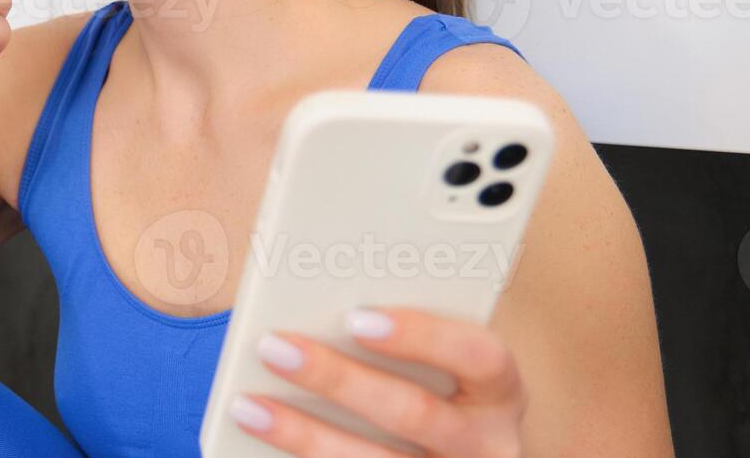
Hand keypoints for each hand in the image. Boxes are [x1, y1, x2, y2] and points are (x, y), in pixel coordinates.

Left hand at [232, 308, 525, 456]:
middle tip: (276, 347)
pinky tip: (258, 447)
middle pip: (415, 413)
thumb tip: (328, 305)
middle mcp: (488, 444)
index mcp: (501, 392)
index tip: (357, 317)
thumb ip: (407, 341)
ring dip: (304, 434)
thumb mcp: (445, 370)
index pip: (480, 356)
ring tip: (248, 405)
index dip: (423, 335)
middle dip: (338, 379)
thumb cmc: (442, 394)